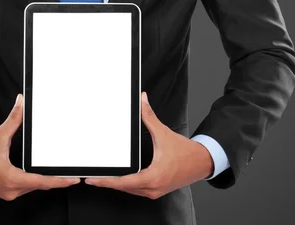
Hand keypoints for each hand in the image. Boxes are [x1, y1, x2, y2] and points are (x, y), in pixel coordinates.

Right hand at [0, 94, 80, 199]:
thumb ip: (13, 119)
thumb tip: (21, 103)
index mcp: (11, 178)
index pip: (41, 181)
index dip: (58, 180)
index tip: (71, 179)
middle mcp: (11, 189)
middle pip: (39, 185)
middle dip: (55, 180)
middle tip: (71, 175)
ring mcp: (8, 193)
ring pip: (32, 187)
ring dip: (44, 180)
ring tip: (59, 174)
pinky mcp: (6, 192)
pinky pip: (25, 188)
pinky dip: (34, 181)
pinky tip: (40, 175)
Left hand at [84, 91, 213, 198]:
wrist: (202, 162)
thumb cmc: (186, 153)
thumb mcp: (163, 133)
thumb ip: (149, 117)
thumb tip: (142, 101)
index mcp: (153, 176)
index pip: (123, 182)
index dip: (106, 181)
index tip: (93, 180)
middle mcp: (153, 188)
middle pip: (123, 187)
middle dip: (107, 182)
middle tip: (92, 177)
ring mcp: (155, 191)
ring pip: (129, 190)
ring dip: (116, 184)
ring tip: (102, 178)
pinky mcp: (156, 190)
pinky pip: (136, 189)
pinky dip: (126, 184)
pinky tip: (119, 178)